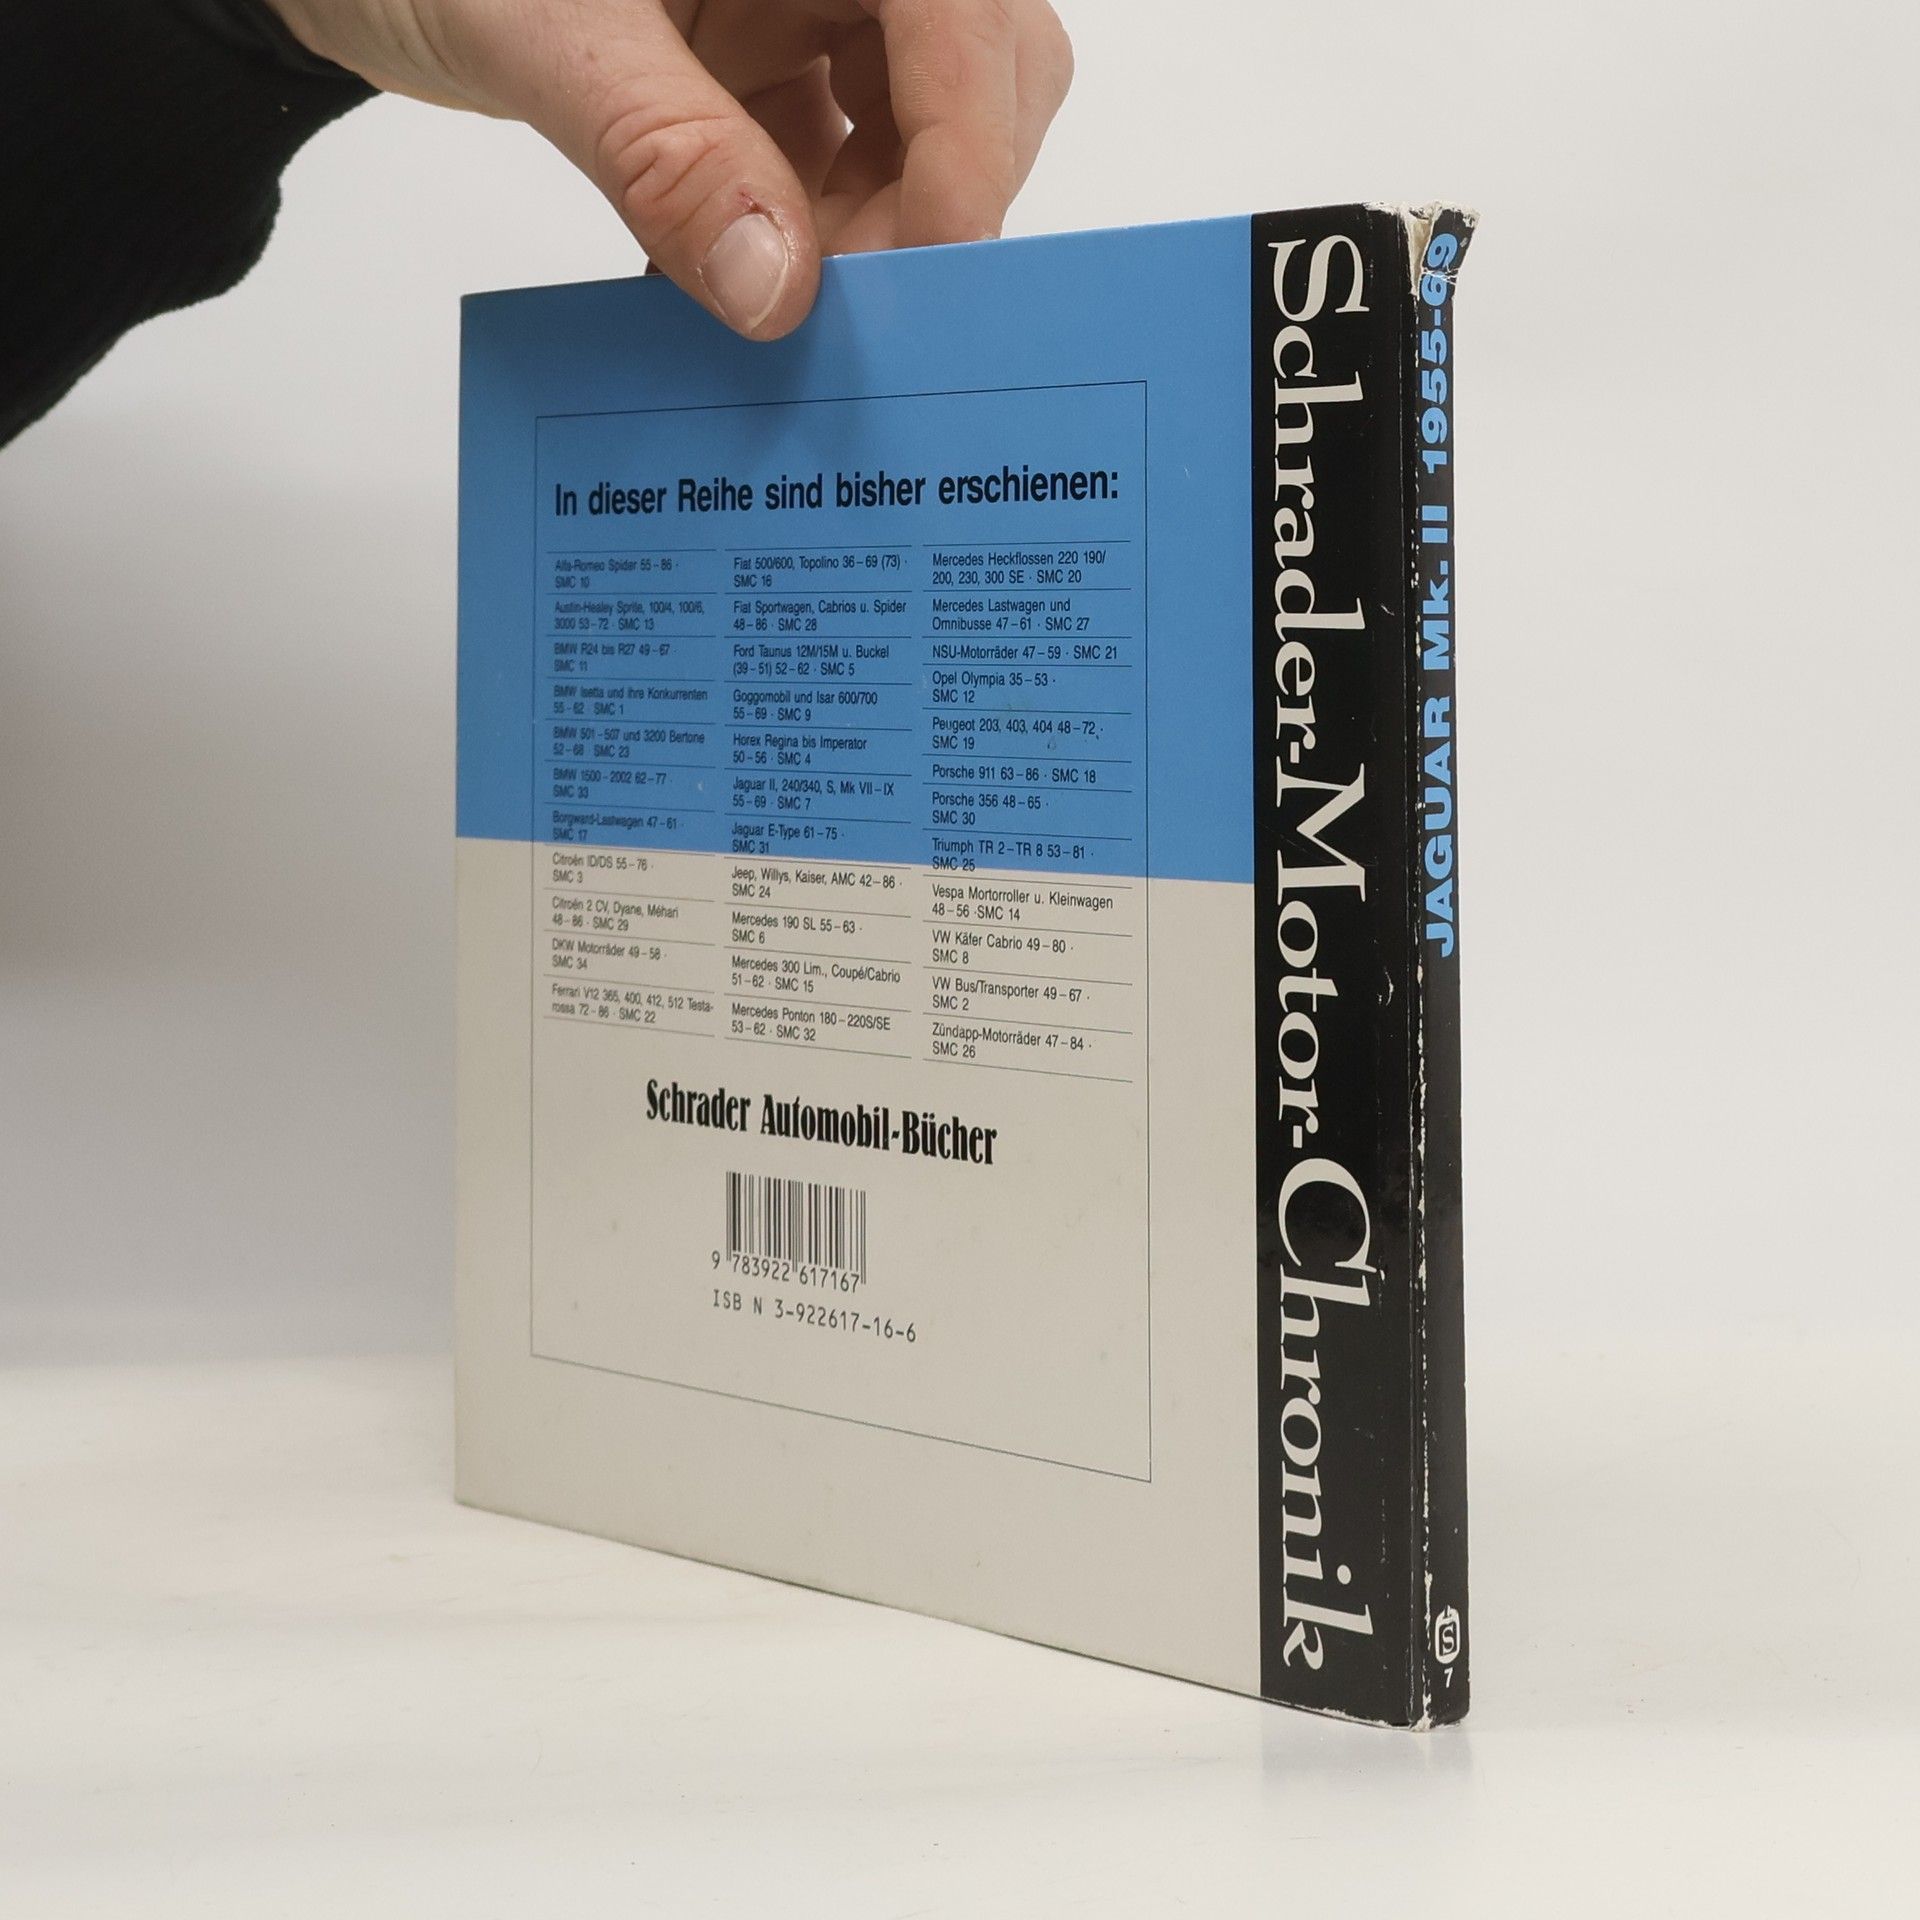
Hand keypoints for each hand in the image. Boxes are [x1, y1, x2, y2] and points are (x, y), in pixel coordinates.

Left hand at [266, 0, 1073, 337]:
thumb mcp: (541, 31)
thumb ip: (663, 150)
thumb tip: (775, 290)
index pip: (961, 9)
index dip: (971, 137)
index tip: (934, 269)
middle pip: (979, 70)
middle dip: (937, 197)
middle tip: (863, 311)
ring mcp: (808, 9)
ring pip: (920, 135)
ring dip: (873, 239)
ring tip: (789, 317)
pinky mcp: (768, 75)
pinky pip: (835, 172)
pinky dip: (804, 244)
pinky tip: (740, 288)